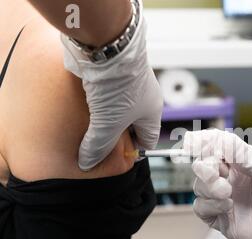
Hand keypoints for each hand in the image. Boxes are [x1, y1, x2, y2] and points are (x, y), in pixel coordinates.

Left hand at [61, 14, 162, 170]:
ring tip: (88, 124)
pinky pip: (107, 92)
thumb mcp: (108, 124)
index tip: (114, 156)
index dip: (132, 150)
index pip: (148, 140)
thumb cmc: (119, 88)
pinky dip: (97, 100)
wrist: (109, 46)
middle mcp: (144, 98)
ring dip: (104, 116)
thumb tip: (87, 163)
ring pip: (117, 107)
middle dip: (115, 134)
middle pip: (131, 124)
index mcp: (152, 113)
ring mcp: (129, 83)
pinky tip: (84, 104)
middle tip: (97, 142)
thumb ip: (98, 145)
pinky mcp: (114, 72)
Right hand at [184, 129, 251, 238]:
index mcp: (243, 163)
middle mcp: (231, 178)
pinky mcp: (221, 219)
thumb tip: (222, 142)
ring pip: (199, 185)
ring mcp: (224, 198)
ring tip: (228, 193)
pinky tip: (227, 206)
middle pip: (203, 165)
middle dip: (204, 166)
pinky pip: (201, 207)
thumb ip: (247, 158)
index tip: (190, 141)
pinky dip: (209, 204)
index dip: (202, 141)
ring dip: (209, 186)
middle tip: (215, 171)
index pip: (217, 146)